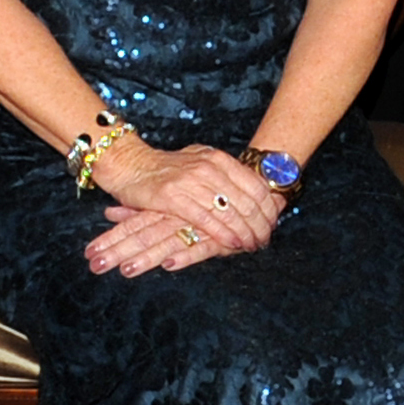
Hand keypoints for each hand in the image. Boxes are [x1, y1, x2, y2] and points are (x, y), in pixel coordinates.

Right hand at [84, 140, 282, 274]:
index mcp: (218, 159)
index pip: (255, 185)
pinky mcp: (174, 198)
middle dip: (260, 224)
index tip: (273, 223)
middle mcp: (208, 168)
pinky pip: (207, 220)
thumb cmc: (167, 168)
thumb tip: (254, 191)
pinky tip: (233, 244)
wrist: (130, 165)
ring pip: (230, 212)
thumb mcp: (200, 162)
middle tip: (265, 239)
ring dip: (245, 233)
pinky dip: (223, 234)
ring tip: (252, 245)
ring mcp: (191, 182)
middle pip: (247, 201)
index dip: (269, 207)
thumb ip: (225, 175)